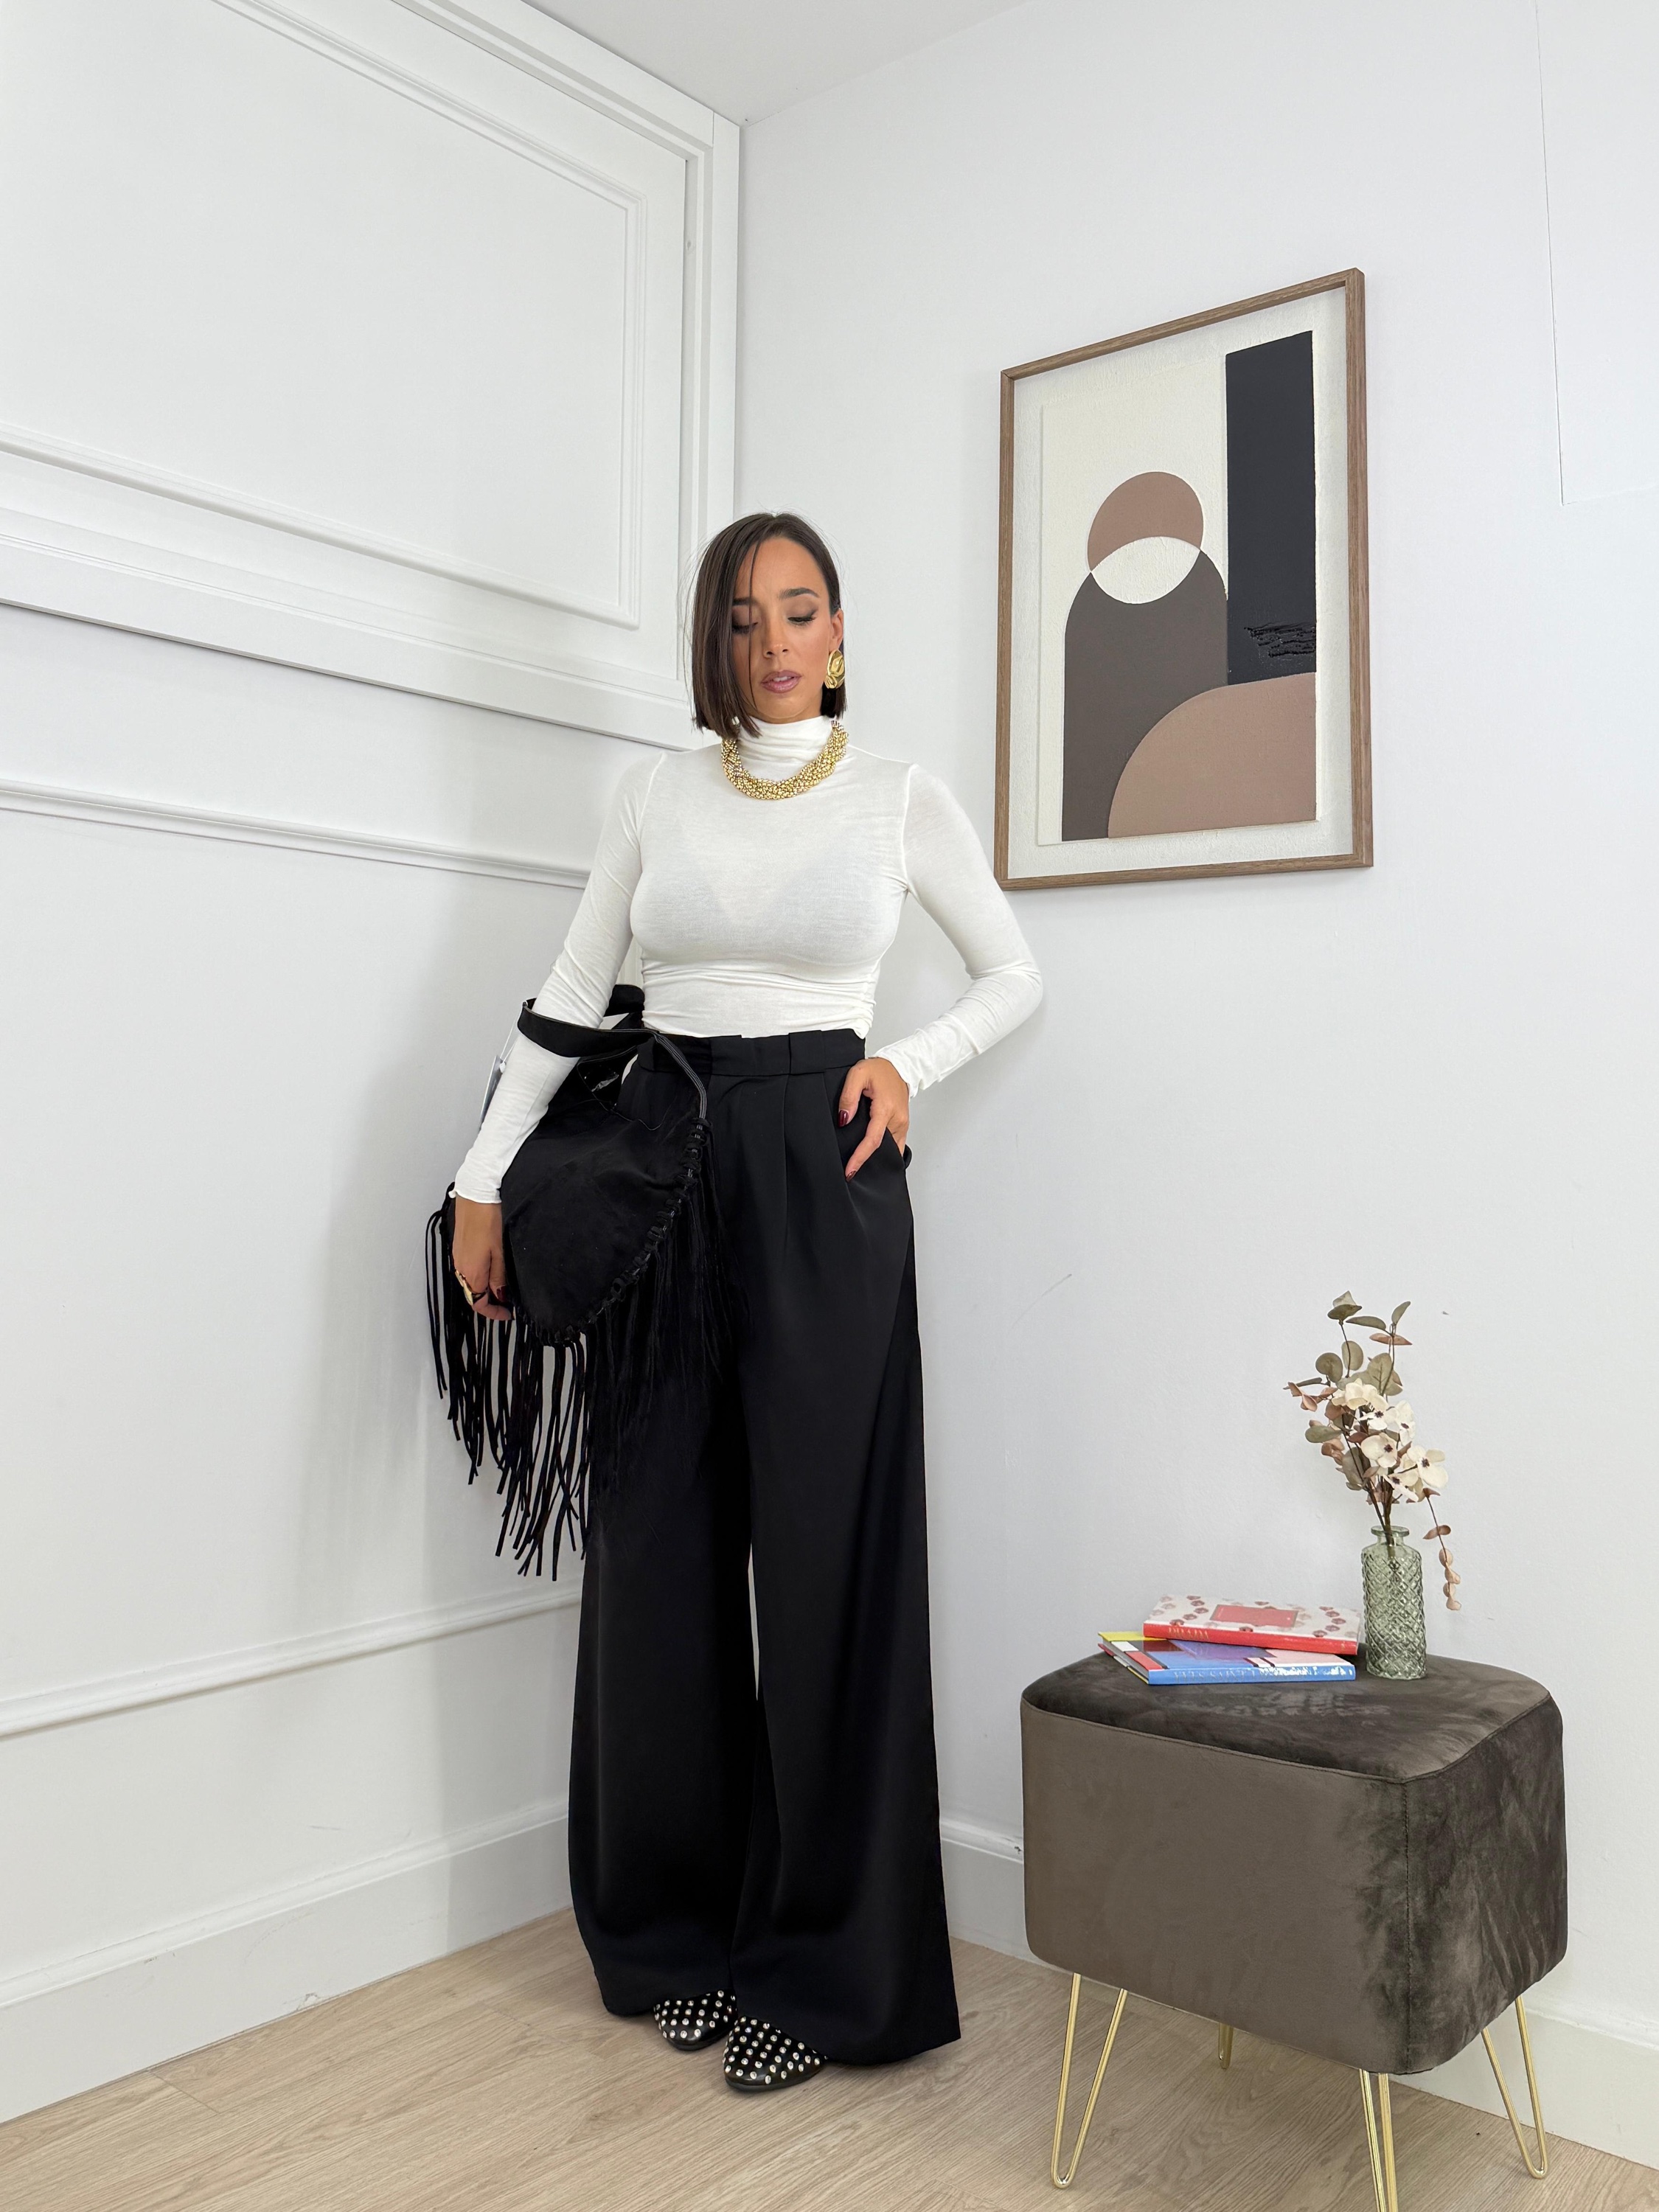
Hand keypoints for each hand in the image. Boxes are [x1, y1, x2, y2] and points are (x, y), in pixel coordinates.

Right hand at [451, 1195, 510, 1319]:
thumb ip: (499, 1277)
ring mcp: (458, 1257)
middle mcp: (461, 1267)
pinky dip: (479, 1276)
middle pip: (473, 1294)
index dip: (494, 1313)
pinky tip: (492, 1269)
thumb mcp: (501, 1251)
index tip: (508, 1314)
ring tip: (503, 1286)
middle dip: (490, 1302)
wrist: (477, 1193)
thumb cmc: (489, 1218)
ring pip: (470, 1282)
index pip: (479, 1303)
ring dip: (485, 1289)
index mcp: (471, 1271)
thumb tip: (501, 1297)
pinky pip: (467, 1269)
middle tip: (508, 1302)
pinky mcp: (459, 1247)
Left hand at [837, 1057, 908, 1177]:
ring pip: (888, 1148)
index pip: (872, 1140)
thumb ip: (848, 1097)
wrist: (898, 1066)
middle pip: (880, 1148)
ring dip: (874, 1157)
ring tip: (857, 1164)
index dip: (860, 1157)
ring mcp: (902, 1124)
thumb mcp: (857, 1075)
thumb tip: (843, 1120)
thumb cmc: (879, 1070)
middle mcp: (897, 1120)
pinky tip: (871, 1156)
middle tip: (848, 1171)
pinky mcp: (903, 1126)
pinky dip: (884, 1153)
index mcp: (885, 1109)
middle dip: (865, 1161)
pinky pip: (895, 1145)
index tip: (850, 1171)